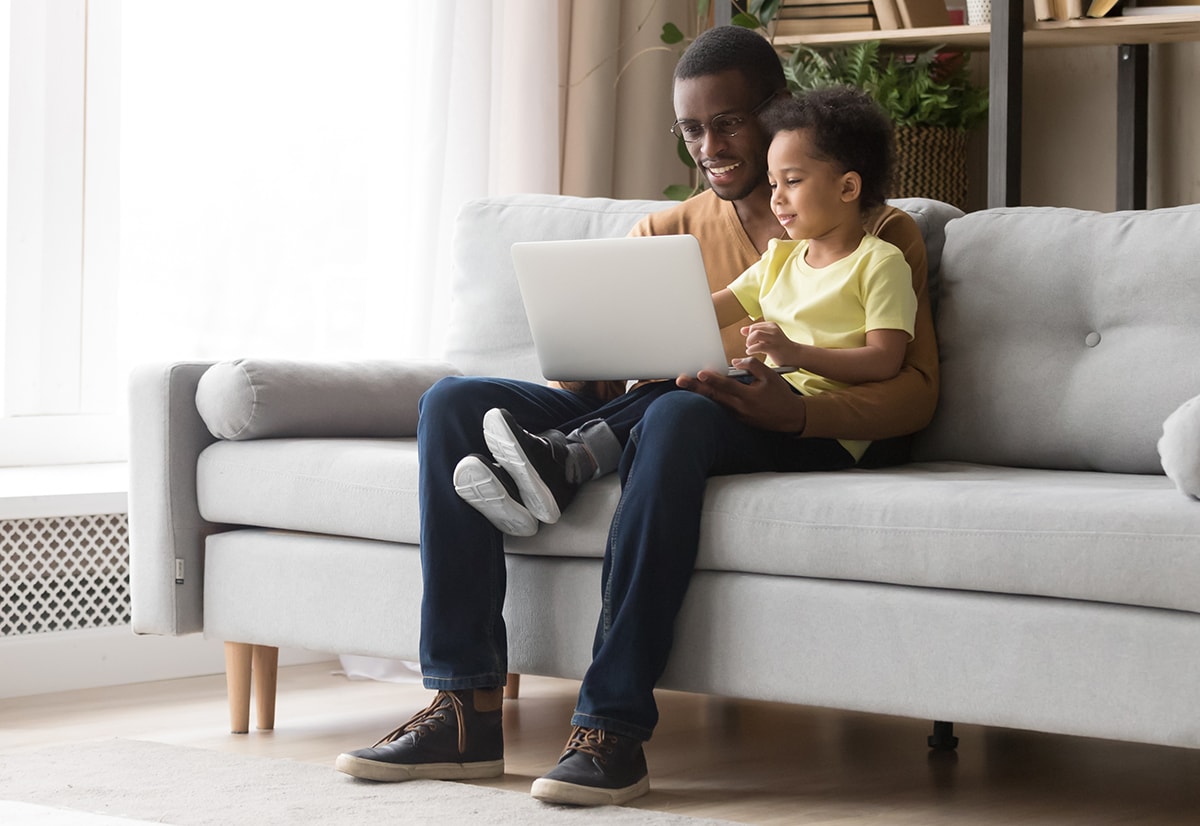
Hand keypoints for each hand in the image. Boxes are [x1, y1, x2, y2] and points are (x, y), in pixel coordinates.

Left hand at [676, 359, 806, 432]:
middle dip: (696, 387)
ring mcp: (737, 415)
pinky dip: (709, 400)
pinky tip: (699, 393)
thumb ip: (753, 366)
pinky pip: (720, 407)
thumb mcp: (770, 376)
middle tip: (680, 380)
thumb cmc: (780, 394)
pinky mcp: (737, 418)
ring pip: (714, 402)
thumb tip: (736, 362)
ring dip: (699, 393)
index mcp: (748, 396)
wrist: (789, 417)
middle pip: (714, 396)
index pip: (727, 386)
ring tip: (686, 384)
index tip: (700, 372)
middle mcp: (740, 407)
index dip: (712, 379)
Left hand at [742, 322, 800, 367]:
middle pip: (753, 329)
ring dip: (749, 342)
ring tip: (750, 348)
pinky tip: (751, 352)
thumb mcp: (768, 336)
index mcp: (771, 325)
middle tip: (750, 345)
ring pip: (756, 334)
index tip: (751, 341)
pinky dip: (751, 349)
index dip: (749, 334)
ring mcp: (774, 338)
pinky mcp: (774, 348)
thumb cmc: (780, 346)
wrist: (795, 355)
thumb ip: (756, 332)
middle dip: (748, 338)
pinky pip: (759, 346)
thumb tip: (742, 330)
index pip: (754, 326)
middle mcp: (773, 330)